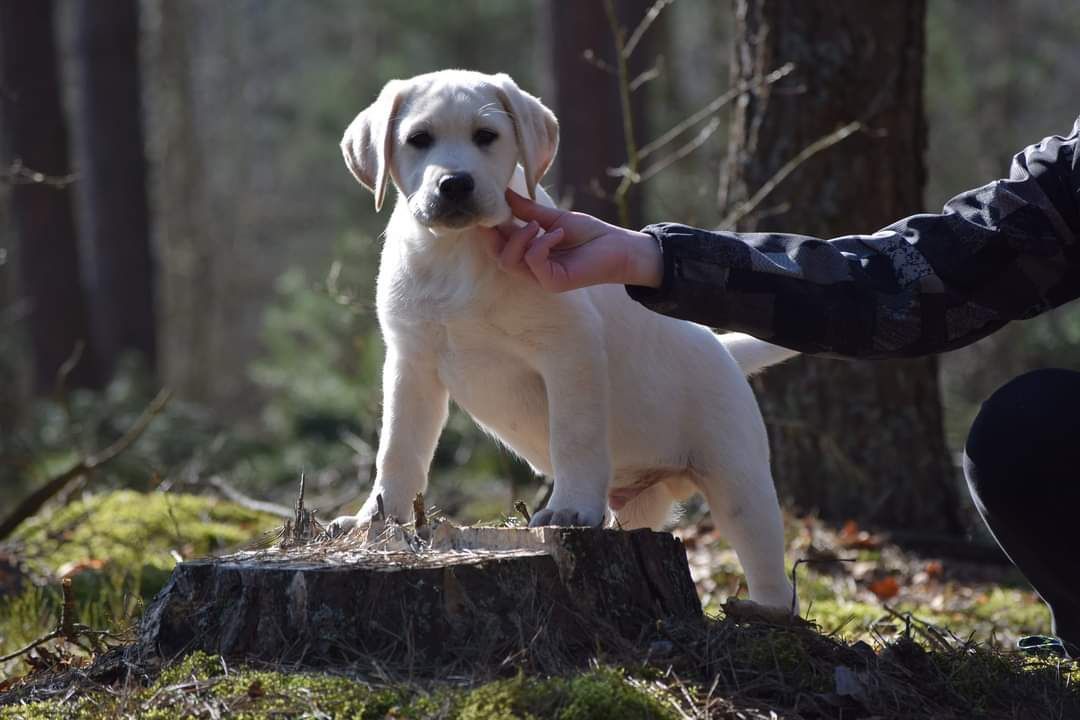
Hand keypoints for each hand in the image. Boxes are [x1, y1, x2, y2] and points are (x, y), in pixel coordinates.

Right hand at [483, 189, 662, 291]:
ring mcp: (541, 277)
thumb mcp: (554, 218)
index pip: (497, 244)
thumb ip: (529, 211)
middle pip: (497, 256)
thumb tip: (505, 193)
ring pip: (509, 261)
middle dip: (494, 234)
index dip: (488, 228)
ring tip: (539, 224)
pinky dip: (541, 243)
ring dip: (520, 237)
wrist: (620, 247)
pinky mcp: (553, 282)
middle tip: (502, 213)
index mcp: (529, 252)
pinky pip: (533, 261)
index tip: (488, 206)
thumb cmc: (591, 234)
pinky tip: (558, 233)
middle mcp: (531, 268)